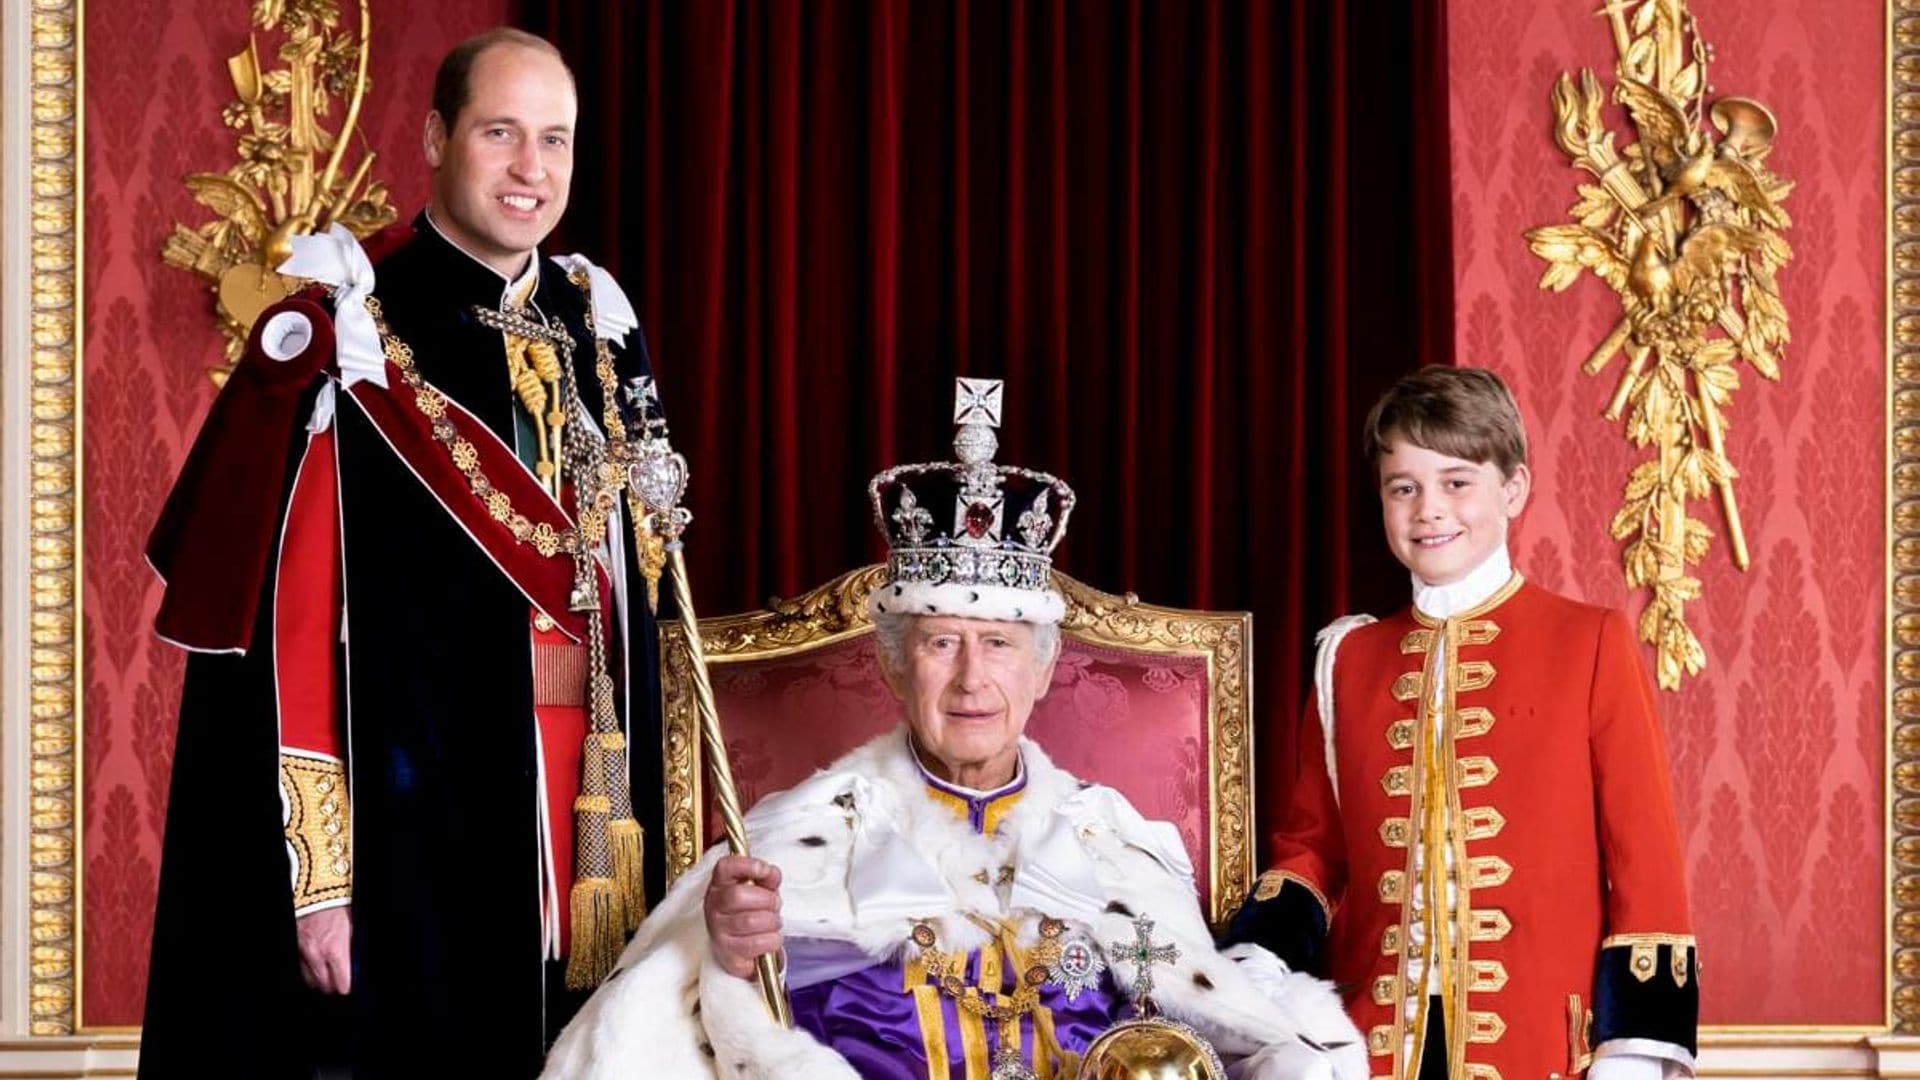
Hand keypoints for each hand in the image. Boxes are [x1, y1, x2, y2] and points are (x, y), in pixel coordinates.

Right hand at [295, 905, 351, 993]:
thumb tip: (356, 967)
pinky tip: (316, 966)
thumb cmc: (338, 906)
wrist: (316, 890)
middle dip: (333, 985)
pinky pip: (300, 969)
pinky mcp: (294, 948)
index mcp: (335, 950)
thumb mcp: (352, 929)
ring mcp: (302, 953)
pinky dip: (308, 972)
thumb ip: (351, 951)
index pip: (341, 983)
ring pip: (310, 981)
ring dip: (320, 980)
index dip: (346, 986)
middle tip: (340, 981)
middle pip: (325, 986)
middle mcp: (317, 955)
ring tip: (328, 975)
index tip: (349, 985)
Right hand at [704, 855, 782, 978]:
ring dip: (772, 921)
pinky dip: (772, 940)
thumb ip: (767, 878)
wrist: (742, 949)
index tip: (764, 870)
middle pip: (738, 895)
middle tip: (775, 905)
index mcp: (720, 885)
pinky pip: (757, 943)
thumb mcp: (760, 890)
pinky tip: (770, 938)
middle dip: (767, 899)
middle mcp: (714, 907)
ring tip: (773, 922)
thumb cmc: (750, 913)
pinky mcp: (728, 953)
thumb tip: (771, 873)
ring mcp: (718, 931)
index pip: (725, 867)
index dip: (746, 865)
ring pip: (751, 921)